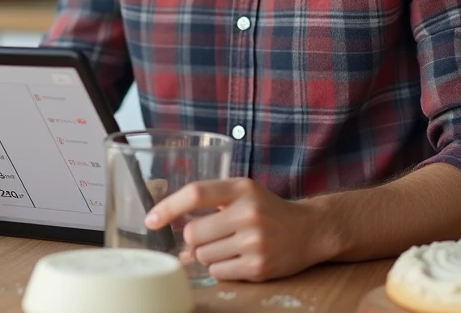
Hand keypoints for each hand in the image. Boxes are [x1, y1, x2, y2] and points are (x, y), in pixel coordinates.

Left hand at [145, 178, 327, 281]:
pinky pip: (218, 272)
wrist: (310, 230)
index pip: (195, 193)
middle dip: (193, 239)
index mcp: (241, 188)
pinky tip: (236, 258)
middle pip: (194, 233)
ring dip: (207, 255)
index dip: (168, 207)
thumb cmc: (267, 210)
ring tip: (227, 246)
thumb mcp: (243, 193)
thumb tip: (172, 228)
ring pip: (203, 256)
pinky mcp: (258, 267)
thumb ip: (209, 203)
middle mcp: (248, 213)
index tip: (150, 219)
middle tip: (208, 237)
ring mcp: (254, 242)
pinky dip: (220, 268)